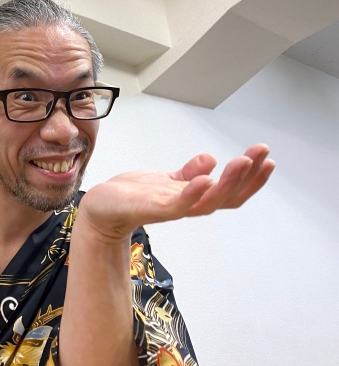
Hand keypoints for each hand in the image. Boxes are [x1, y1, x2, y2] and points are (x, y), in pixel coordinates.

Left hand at [78, 144, 274, 241]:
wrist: (100, 208)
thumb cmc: (130, 196)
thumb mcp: (164, 180)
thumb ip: (188, 174)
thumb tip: (212, 160)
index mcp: (190, 198)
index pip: (228, 192)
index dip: (250, 179)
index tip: (266, 158)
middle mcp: (184, 205)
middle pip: (225, 198)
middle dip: (247, 178)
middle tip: (263, 156)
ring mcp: (168, 208)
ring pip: (206, 202)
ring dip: (228, 183)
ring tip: (244, 161)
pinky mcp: (150, 209)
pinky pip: (176, 206)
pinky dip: (193, 194)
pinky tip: (206, 179)